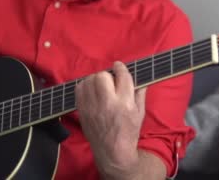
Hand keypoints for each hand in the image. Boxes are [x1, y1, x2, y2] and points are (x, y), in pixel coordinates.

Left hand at [75, 61, 146, 178]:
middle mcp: (107, 104)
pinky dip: (85, 86)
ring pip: (89, 81)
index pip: (122, 77)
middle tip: (111, 82)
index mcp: (125, 104)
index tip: (119, 66)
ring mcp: (92, 108)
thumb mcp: (140, 113)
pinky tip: (92, 91)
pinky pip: (79, 89)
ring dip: (95, 80)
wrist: (112, 152)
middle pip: (102, 76)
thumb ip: (140, 94)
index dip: (120, 68)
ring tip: (101, 87)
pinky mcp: (82, 111)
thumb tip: (140, 78)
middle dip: (107, 76)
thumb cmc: (128, 132)